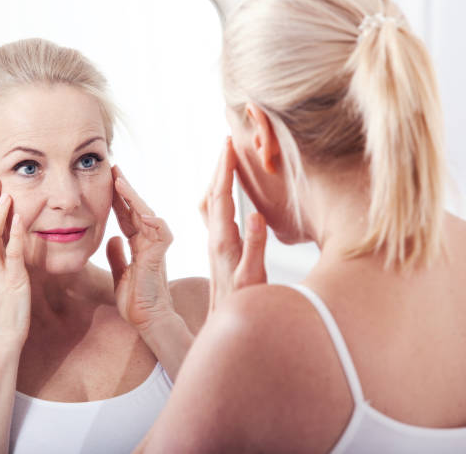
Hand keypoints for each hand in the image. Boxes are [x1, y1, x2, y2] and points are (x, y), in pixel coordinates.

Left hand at [106, 166, 174, 330]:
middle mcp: (148, 242)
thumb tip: (111, 238)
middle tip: (114, 169)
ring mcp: (156, 248)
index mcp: (138, 244)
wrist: (147, 321)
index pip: (127, 216)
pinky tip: (139, 210)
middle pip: (137, 209)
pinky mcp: (159, 256)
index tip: (107, 182)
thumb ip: (117, 255)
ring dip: (135, 198)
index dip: (118, 199)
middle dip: (126, 189)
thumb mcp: (119, 273)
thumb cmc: (136, 301)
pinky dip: (151, 220)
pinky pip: (160, 232)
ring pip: (148, 215)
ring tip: (121, 182)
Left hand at [200, 138, 267, 313]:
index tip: (228, 144)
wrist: (224, 323)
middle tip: (227, 142)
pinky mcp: (219, 248)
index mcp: (223, 240)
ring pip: (211, 202)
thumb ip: (255, 247)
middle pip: (213, 194)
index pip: (222, 196)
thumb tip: (254, 214)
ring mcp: (216, 243)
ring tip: (225, 159)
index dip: (225, 169)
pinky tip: (224, 192)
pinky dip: (219, 195)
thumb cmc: (242, 303)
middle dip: (220, 166)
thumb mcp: (253, 277)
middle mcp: (216, 238)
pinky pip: (215, 214)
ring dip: (217, 178)